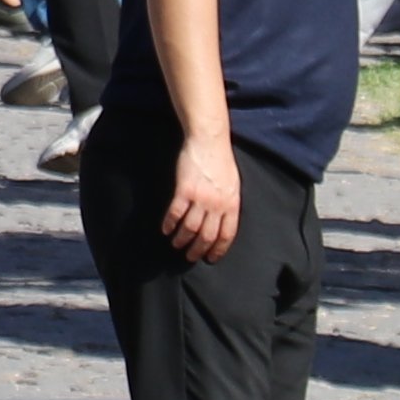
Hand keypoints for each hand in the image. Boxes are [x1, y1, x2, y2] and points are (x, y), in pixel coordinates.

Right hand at [164, 129, 240, 264]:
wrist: (209, 142)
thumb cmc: (222, 162)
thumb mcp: (233, 185)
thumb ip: (228, 204)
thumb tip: (223, 222)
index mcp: (232, 205)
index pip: (226, 235)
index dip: (218, 249)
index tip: (210, 258)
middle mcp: (217, 205)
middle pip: (207, 235)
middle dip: (198, 250)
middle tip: (190, 256)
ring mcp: (200, 198)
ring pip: (190, 228)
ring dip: (182, 239)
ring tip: (176, 244)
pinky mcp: (184, 190)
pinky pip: (176, 214)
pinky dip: (170, 224)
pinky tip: (166, 230)